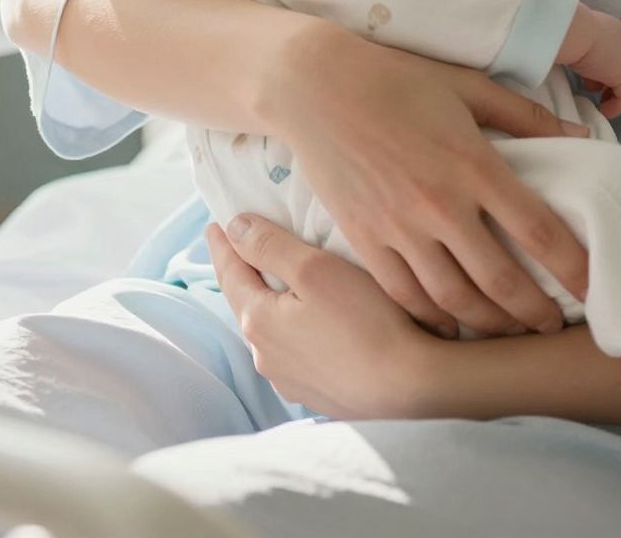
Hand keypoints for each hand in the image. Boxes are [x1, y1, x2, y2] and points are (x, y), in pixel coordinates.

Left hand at [208, 215, 435, 418]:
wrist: (406, 388)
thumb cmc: (365, 321)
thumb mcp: (316, 269)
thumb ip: (271, 246)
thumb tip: (233, 228)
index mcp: (258, 321)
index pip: (231, 274)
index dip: (223, 247)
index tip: (213, 226)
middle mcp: (265, 356)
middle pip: (248, 304)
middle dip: (246, 276)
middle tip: (245, 251)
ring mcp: (289, 380)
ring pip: (272, 333)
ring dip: (273, 307)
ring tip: (283, 287)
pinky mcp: (316, 393)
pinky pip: (296, 354)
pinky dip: (296, 333)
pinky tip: (314, 328)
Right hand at [266, 25, 591, 340]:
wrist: (315, 86)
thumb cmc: (398, 79)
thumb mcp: (469, 87)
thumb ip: (526, 117)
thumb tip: (580, 139)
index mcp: (474, 165)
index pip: (538, 230)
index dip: (573, 267)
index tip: (594, 288)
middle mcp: (440, 205)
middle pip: (499, 279)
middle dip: (534, 312)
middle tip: (555, 326)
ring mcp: (398, 229)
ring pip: (453, 299)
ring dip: (489, 324)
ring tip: (512, 333)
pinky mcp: (364, 241)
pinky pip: (404, 295)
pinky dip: (432, 320)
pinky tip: (451, 329)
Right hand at [557, 2, 620, 116]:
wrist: (574, 29)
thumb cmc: (567, 30)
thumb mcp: (573, 36)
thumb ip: (578, 46)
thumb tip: (574, 59)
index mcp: (611, 28)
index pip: (610, 51)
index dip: (600, 67)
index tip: (588, 80)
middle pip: (618, 65)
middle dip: (606, 80)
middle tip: (592, 90)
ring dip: (610, 91)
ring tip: (598, 101)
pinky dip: (616, 106)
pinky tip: (604, 111)